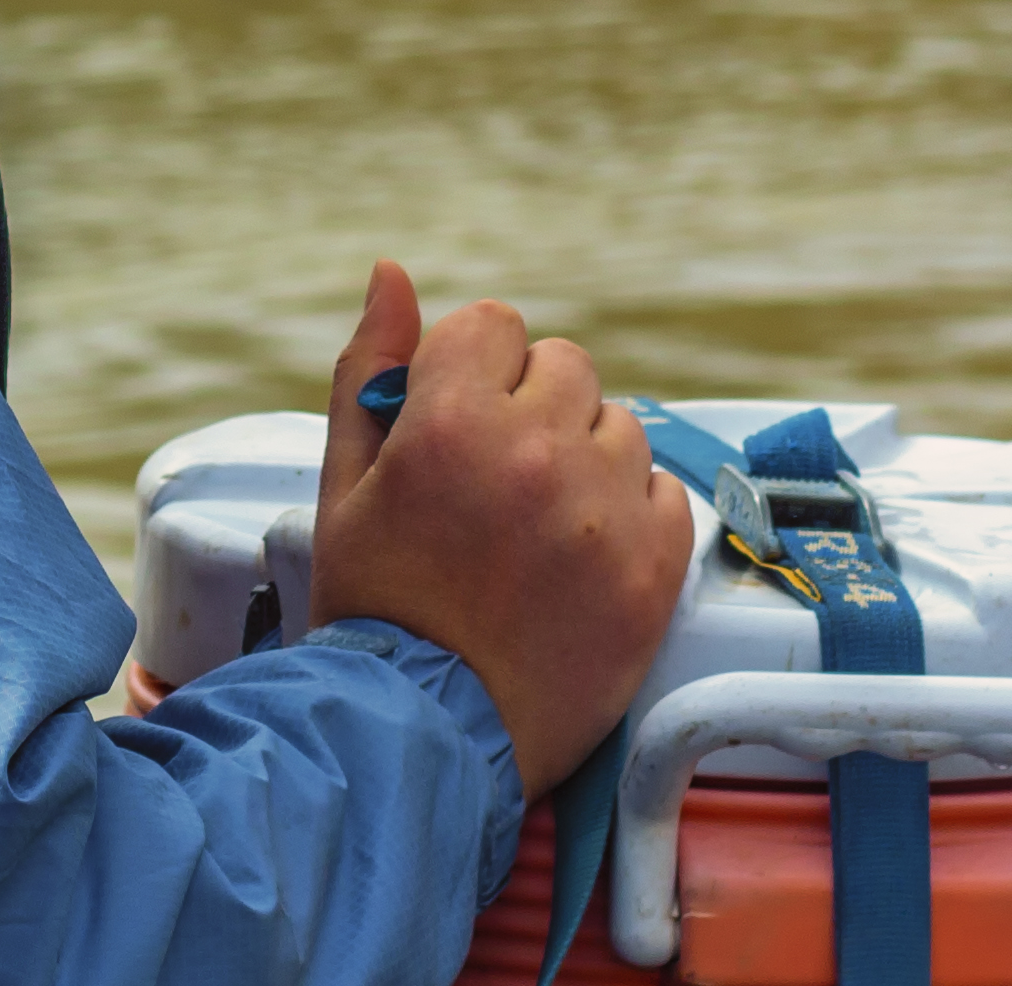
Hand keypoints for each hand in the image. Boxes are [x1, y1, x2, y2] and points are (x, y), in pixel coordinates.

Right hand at [310, 264, 693, 792]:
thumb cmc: (377, 609)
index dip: (473, 368)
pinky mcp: (654, 570)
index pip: (496, 324)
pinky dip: (632, 515)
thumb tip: (392, 273)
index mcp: (450, 423)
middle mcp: (536, 453)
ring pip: (621, 427)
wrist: (427, 737)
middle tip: (499, 480)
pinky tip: (582, 559)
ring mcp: (603, 513)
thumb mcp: (344, 484)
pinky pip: (667, 493)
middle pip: (567, 366)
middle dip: (532, 406)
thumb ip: (370, 370)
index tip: (460, 420)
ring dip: (586, 459)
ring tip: (540, 527)